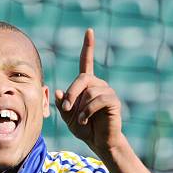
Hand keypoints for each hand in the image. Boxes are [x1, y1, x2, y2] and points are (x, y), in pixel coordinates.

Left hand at [54, 28, 124, 156]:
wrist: (99, 142)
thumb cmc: (84, 128)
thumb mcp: (68, 117)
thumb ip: (63, 104)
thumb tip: (59, 91)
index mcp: (87, 85)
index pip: (87, 61)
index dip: (88, 46)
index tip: (89, 31)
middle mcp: (98, 84)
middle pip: (82, 79)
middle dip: (72, 93)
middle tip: (67, 108)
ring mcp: (107, 92)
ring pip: (90, 91)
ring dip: (80, 107)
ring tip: (81, 119)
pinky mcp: (114, 102)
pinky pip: (99, 100)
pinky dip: (88, 111)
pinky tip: (86, 119)